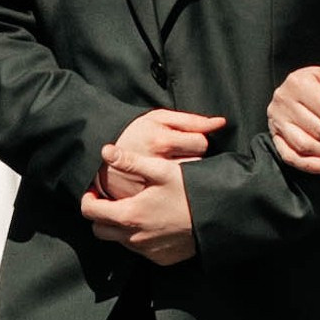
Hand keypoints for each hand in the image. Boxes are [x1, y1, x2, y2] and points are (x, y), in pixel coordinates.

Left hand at [80, 147, 198, 268]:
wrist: (219, 218)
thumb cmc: (191, 192)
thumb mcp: (161, 171)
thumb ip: (130, 161)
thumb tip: (106, 150)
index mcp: (129, 214)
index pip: (90, 211)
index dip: (87, 198)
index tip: (93, 190)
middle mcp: (134, 238)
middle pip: (99, 230)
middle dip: (100, 215)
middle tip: (111, 200)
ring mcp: (147, 251)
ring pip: (119, 240)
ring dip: (120, 226)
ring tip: (135, 207)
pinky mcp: (160, 258)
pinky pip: (139, 250)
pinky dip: (139, 237)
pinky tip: (153, 221)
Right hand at [96, 106, 223, 196]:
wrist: (98, 153)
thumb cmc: (133, 132)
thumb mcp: (158, 118)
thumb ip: (191, 121)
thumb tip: (221, 123)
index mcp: (162, 142)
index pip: (201, 144)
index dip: (199, 142)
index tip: (188, 143)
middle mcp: (157, 165)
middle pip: (196, 166)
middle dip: (194, 162)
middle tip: (182, 158)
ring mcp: (149, 186)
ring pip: (186, 185)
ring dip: (185, 180)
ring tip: (175, 172)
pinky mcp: (142, 201)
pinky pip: (170, 200)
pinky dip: (173, 194)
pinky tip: (168, 186)